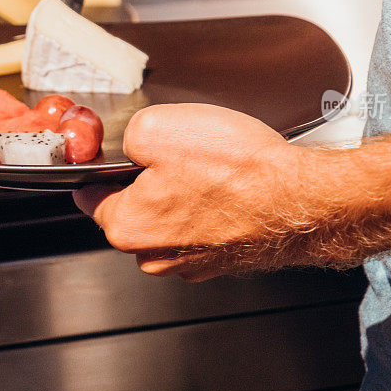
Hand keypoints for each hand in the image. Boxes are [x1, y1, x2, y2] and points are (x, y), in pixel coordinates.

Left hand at [73, 103, 319, 281]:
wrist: (302, 199)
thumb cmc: (238, 170)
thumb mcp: (158, 127)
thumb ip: (125, 137)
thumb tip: (128, 144)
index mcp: (127, 227)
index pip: (89, 196)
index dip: (102, 167)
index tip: (115, 155)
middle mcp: (154, 255)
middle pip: (132, 207)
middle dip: (148, 179)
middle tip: (179, 154)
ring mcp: (190, 263)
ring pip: (169, 216)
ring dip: (182, 192)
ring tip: (212, 170)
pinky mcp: (221, 259)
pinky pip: (201, 225)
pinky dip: (210, 206)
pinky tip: (229, 187)